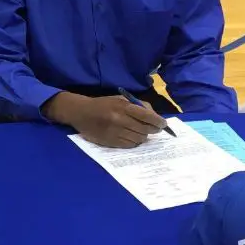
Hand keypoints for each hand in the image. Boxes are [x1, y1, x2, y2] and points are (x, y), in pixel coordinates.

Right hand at [42, 92, 166, 147]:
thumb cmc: (103, 104)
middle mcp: (120, 120)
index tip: (163, 124)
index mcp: (122, 107)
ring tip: (140, 132)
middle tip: (155, 129)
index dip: (158, 121)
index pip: (147, 116)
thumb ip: (137, 105)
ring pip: (139, 138)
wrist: (81, 113)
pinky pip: (130, 145)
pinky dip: (134, 142)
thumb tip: (155, 115)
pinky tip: (131, 137)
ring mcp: (115, 132)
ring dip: (143, 136)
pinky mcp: (111, 142)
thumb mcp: (119, 99)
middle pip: (145, 129)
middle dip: (153, 130)